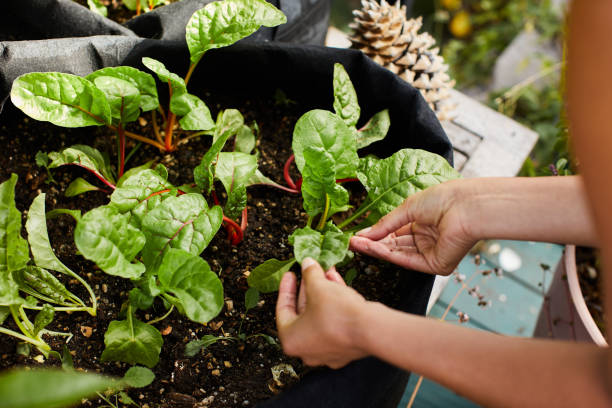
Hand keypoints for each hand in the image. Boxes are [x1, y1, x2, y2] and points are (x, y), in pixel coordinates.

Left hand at [275, 258, 369, 368]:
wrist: (371, 330)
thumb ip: (309, 274)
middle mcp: (307, 350)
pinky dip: (334, 305)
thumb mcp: (318, 287)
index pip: (283, 309)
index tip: (290, 275)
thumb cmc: (338, 314)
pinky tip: (338, 285)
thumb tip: (307, 265)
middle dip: (309, 288)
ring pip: (320, 316)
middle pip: (303, 312)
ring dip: (323, 293)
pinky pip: (334, 323)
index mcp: (291, 340)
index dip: (287, 287)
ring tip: (327, 273)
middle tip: (310, 272)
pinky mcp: (344, 348)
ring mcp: (327, 351)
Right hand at [350, 180, 475, 274]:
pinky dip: (388, 255)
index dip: (376, 234)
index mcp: (424, 223)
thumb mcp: (408, 208)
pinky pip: (407, 261)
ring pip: (398, 254)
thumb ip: (386, 224)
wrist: (466, 206)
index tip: (358, 235)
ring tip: (356, 244)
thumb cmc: (444, 199)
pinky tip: (372, 248)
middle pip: (395, 245)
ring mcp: (431, 253)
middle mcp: (427, 239)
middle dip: (373, 243)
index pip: (395, 232)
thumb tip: (366, 234)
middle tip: (352, 242)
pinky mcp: (436, 265)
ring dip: (376, 249)